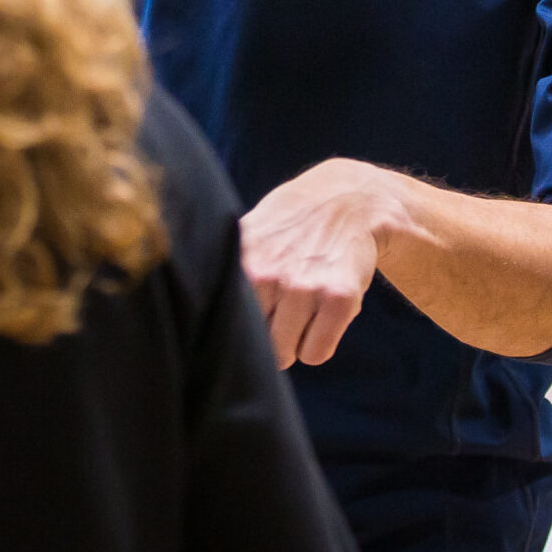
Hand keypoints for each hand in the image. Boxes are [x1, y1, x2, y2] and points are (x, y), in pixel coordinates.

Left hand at [239, 159, 411, 368]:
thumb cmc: (293, 223)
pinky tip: (324, 316)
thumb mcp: (250, 234)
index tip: (245, 323)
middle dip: (268, 336)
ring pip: (286, 354)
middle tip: (282, 311)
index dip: (238, 328)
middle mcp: (267, 274)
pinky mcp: (339, 298)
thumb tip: (202, 320)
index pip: (223, 324)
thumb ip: (230, 273)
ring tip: (305, 310)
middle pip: (255, 345)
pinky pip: (316, 354)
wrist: (350, 198)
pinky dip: (320, 344)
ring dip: (295, 340)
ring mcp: (303, 287)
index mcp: (240, 260)